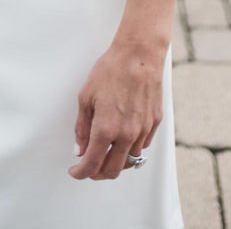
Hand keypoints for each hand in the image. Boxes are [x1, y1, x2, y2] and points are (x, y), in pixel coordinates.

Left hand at [69, 39, 165, 180]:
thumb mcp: (86, 96)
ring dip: (115, 161)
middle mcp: (126, 135)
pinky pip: (141, 146)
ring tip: (105, 151)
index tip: (76, 171)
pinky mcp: (154, 124)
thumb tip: (80, 148)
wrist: (139, 55)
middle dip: (98, 173)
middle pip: (112, 170)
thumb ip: (82, 126)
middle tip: (89, 167)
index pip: (92, 164)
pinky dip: (130, 148)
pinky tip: (122, 137)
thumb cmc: (112, 70)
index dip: (81, 172)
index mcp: (106, 129)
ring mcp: (143, 131)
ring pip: (129, 160)